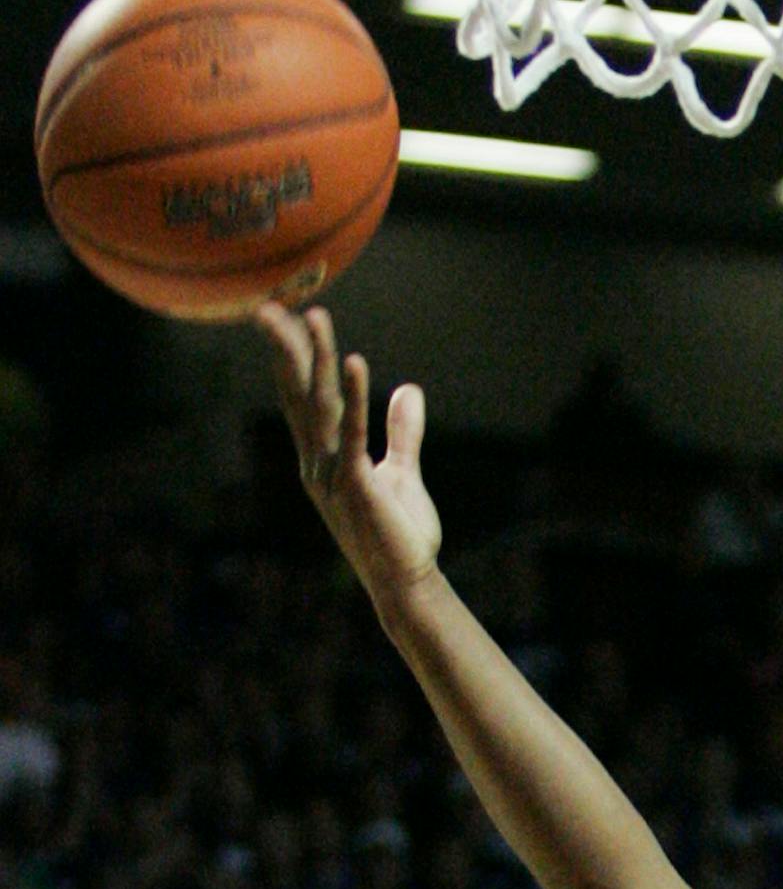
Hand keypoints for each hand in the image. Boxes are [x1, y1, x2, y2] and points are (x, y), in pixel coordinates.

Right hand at [257, 304, 441, 606]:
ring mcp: (332, 474)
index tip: (284, 318)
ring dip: (318, 361)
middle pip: (299, 395)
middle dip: (286, 351)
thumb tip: (409, 390)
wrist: (406, 582)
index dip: (293, 359)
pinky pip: (353, 434)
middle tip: (268, 306)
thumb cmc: (400, 534)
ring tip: (314, 317)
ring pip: (321, 406)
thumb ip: (401, 431)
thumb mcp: (402, 474)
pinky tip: (354, 363)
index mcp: (321, 459)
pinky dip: (354, 397)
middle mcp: (317, 463)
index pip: (302, 398)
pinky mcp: (357, 485)